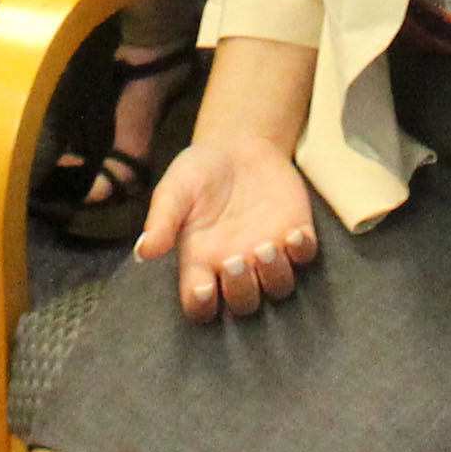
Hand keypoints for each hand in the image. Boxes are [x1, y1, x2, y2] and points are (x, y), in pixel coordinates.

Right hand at [135, 127, 322, 319]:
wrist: (237, 145)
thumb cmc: (200, 172)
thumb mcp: (175, 189)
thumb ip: (162, 220)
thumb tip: (144, 251)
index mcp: (201, 262)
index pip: (199, 304)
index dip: (202, 306)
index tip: (202, 286)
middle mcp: (236, 267)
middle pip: (244, 303)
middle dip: (242, 290)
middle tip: (235, 259)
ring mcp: (268, 254)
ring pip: (279, 288)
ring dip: (275, 275)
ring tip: (266, 246)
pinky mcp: (295, 234)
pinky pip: (305, 257)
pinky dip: (302, 250)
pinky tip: (293, 232)